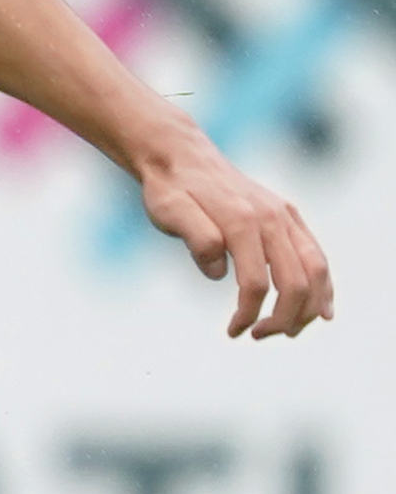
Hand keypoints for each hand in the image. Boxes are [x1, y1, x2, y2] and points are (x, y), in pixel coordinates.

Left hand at [133, 130, 334, 337]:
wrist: (182, 156)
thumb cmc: (171, 189)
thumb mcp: (169, 211)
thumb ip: (196, 237)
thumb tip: (220, 273)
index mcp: (242, 221)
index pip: (256, 283)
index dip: (248, 314)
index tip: (233, 332)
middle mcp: (272, 218)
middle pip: (295, 281)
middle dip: (283, 318)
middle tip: (258, 336)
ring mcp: (285, 216)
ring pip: (316, 269)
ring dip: (308, 307)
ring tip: (289, 331)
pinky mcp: (289, 216)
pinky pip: (317, 254)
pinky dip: (324, 284)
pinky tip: (322, 308)